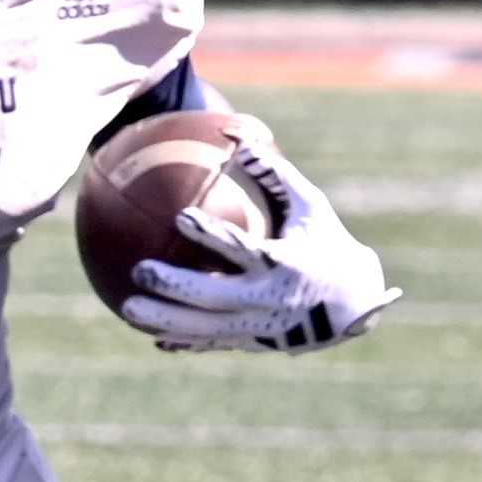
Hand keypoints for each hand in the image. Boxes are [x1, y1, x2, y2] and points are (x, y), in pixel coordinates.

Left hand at [122, 119, 401, 354]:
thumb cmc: (327, 243)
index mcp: (284, 262)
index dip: (211, 234)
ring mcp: (260, 327)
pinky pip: (212, 345)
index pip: (242, 248)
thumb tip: (237, 137)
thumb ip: (273, 173)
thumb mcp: (310, 205)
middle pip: (214, 297)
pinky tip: (152, 338)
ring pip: (205, 329)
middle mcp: (269, 300)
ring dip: (165, 321)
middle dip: (176, 287)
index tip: (180, 216)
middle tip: (139, 270)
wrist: (354, 305)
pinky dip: (183, 342)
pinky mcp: (254, 343)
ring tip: (126, 309)